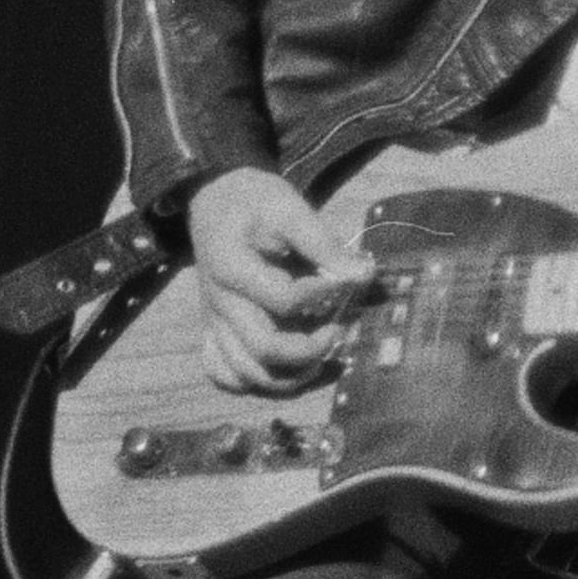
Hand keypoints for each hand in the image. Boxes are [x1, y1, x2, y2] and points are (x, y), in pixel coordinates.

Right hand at [184, 166, 366, 394]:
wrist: (214, 197)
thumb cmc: (254, 201)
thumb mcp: (289, 208)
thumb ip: (324, 244)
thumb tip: (364, 274)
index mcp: (233, 268)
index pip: (283, 300)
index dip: (321, 295)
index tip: (343, 279)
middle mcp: (219, 302)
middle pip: (262, 350)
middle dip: (309, 350)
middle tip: (337, 331)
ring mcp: (213, 320)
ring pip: (244, 373)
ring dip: (287, 377)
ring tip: (318, 357)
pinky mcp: (213, 329)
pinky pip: (222, 373)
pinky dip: (250, 381)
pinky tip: (279, 368)